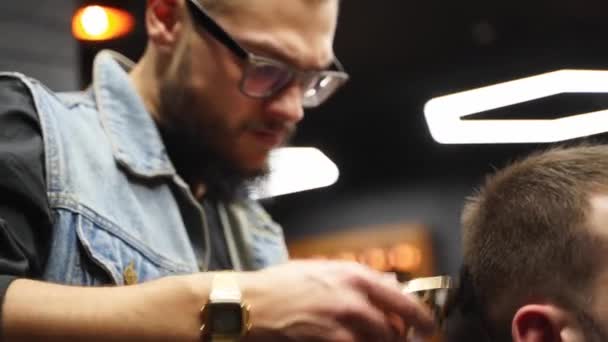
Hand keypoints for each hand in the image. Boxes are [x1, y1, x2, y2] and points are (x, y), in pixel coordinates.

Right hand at [240, 260, 433, 341]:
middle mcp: (353, 296)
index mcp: (352, 275)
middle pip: (394, 327)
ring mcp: (343, 321)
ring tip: (371, 341)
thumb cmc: (280, 285)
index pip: (401, 297)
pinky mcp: (331, 340)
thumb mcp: (319, 270)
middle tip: (399, 341)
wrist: (249, 304)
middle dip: (400, 339)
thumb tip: (385, 284)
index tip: (428, 327)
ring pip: (381, 341)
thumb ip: (352, 278)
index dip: (421, 316)